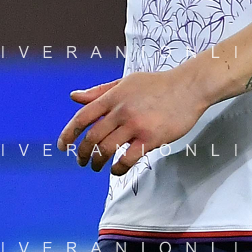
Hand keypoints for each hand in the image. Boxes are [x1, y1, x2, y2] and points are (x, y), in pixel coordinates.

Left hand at [56, 67, 208, 175]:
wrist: (189, 87)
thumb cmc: (157, 84)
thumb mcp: (125, 82)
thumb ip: (99, 91)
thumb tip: (74, 96)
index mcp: (113, 97)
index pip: (83, 117)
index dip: (69, 133)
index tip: (62, 146)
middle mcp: (121, 111)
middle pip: (92, 136)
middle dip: (82, 152)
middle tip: (81, 160)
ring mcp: (135, 125)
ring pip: (107, 149)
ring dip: (97, 161)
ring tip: (96, 166)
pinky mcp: (150, 138)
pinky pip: (128, 158)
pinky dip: (118, 167)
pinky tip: (116, 169)